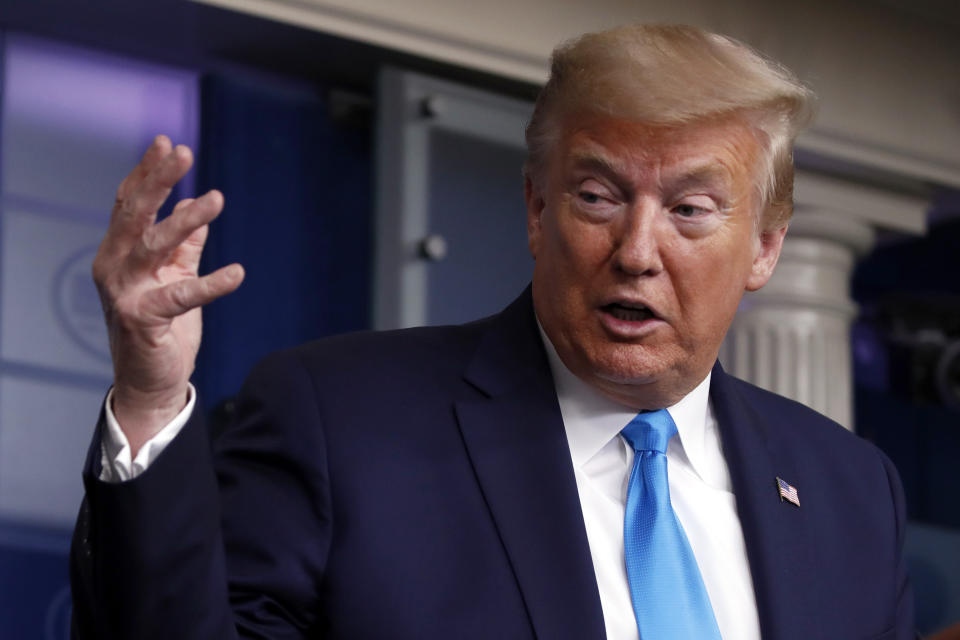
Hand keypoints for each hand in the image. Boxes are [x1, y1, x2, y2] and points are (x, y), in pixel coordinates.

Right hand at [93, 136, 243, 455]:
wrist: (149, 380)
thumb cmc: (161, 325)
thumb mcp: (173, 276)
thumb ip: (184, 244)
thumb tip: (196, 203)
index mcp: (120, 251)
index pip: (130, 203)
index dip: (148, 171)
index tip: (167, 142)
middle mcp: (114, 266)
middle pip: (135, 213)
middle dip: (158, 180)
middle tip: (183, 152)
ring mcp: (125, 292)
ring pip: (154, 245)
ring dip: (187, 220)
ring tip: (216, 199)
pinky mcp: (144, 320)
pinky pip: (182, 295)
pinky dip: (211, 284)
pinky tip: (237, 273)